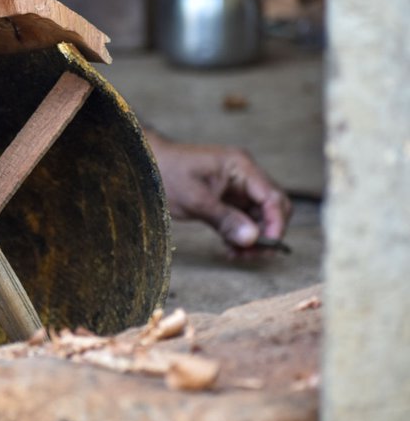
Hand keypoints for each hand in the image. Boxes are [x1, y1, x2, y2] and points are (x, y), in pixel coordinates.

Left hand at [145, 130, 291, 252]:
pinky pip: (244, 220)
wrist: (145, 166)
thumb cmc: (166, 173)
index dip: (276, 224)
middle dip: (267, 233)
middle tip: (250, 255)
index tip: (267, 247)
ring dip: (253, 238)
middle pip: (272, 208)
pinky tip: (229, 249)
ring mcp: (237, 187)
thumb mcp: (194, 199)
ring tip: (236, 254)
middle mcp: (244, 176)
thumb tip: (253, 239)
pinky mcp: (227, 199)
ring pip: (260, 217)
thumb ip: (224, 218)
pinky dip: (240, 235)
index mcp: (241, 167)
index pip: (273, 197)